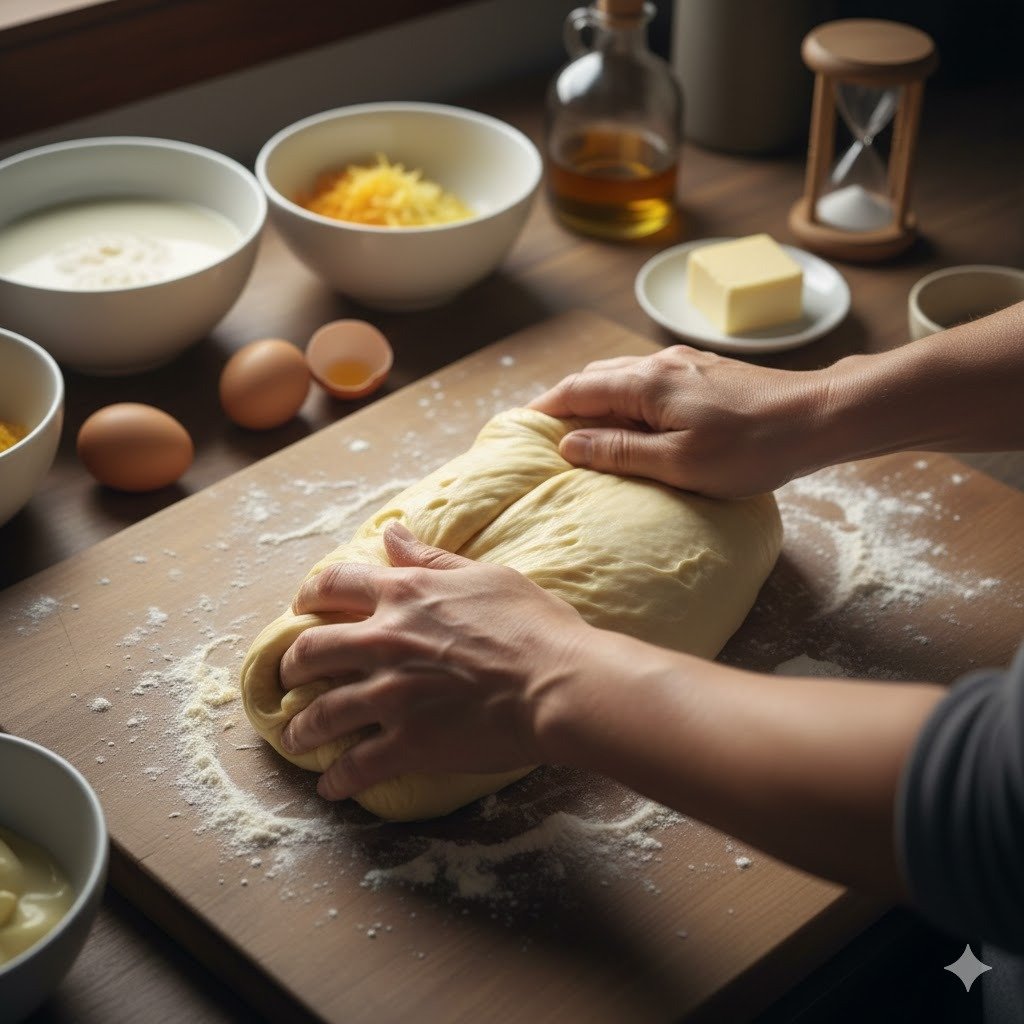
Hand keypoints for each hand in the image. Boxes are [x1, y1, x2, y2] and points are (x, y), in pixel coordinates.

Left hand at [278, 523, 594, 799]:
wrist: (560, 683)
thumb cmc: (534, 625)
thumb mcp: (484, 575)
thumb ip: (431, 558)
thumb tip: (391, 532)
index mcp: (404, 595)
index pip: (333, 583)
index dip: (309, 594)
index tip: (302, 606)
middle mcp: (385, 641)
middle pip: (310, 649)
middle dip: (292, 664)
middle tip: (291, 674)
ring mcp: (392, 695)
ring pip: (320, 713)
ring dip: (301, 727)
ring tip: (296, 736)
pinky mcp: (407, 743)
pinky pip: (355, 766)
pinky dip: (337, 779)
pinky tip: (331, 787)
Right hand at [529, 346, 829, 497]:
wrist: (817, 417)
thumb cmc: (751, 448)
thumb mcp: (678, 463)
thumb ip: (619, 452)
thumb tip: (568, 444)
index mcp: (645, 384)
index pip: (576, 391)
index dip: (544, 409)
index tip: (519, 427)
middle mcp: (659, 363)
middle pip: (594, 376)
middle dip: (564, 401)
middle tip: (544, 431)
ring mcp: (683, 363)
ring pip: (621, 375)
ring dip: (594, 397)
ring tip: (581, 427)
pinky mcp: (703, 372)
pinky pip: (646, 379)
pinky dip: (622, 396)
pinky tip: (631, 418)